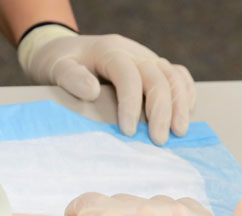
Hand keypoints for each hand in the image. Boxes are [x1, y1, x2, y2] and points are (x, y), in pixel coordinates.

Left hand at [18, 24, 195, 145]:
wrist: (64, 51)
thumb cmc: (60, 63)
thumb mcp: (55, 68)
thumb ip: (70, 78)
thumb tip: (92, 91)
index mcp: (110, 50)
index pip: (128, 75)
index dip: (131, 104)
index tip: (128, 132)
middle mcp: (134, 52)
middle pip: (157, 76)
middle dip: (162, 110)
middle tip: (159, 140)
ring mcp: (147, 58)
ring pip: (173, 76)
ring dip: (180, 105)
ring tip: (179, 132)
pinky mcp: (154, 67)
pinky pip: (178, 75)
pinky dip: (185, 93)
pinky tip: (184, 114)